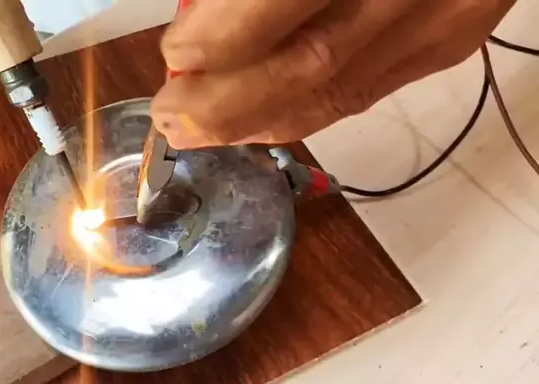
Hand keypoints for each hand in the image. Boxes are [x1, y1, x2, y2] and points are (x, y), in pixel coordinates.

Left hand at [152, 0, 515, 148]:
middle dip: (226, 103)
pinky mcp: (447, 42)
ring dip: (255, 123)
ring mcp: (439, 20)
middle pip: (311, 64)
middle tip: (170, 115)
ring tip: (195, 131)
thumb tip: (199, 21)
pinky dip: (297, 114)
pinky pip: (361, 95)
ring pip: (336, 95)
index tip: (177, 54)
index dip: (223, 38)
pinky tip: (253, 123)